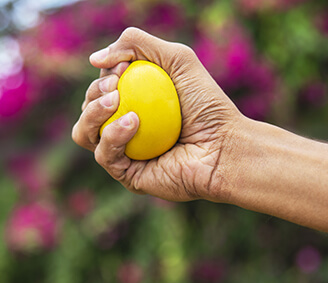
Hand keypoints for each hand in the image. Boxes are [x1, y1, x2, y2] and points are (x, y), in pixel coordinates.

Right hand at [72, 27, 241, 200]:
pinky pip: (104, 155)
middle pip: (88, 109)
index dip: (105, 75)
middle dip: (95, 92)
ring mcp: (126, 153)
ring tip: (115, 100)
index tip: (123, 68)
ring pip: (84, 133)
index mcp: (136, 104)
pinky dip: (113, 134)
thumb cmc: (206, 104)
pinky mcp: (128, 175)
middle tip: (116, 85)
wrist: (224, 146)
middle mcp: (127, 128)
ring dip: (93, 112)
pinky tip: (133, 121)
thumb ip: (137, 44)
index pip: (102, 88)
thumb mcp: (177, 60)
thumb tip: (94, 59)